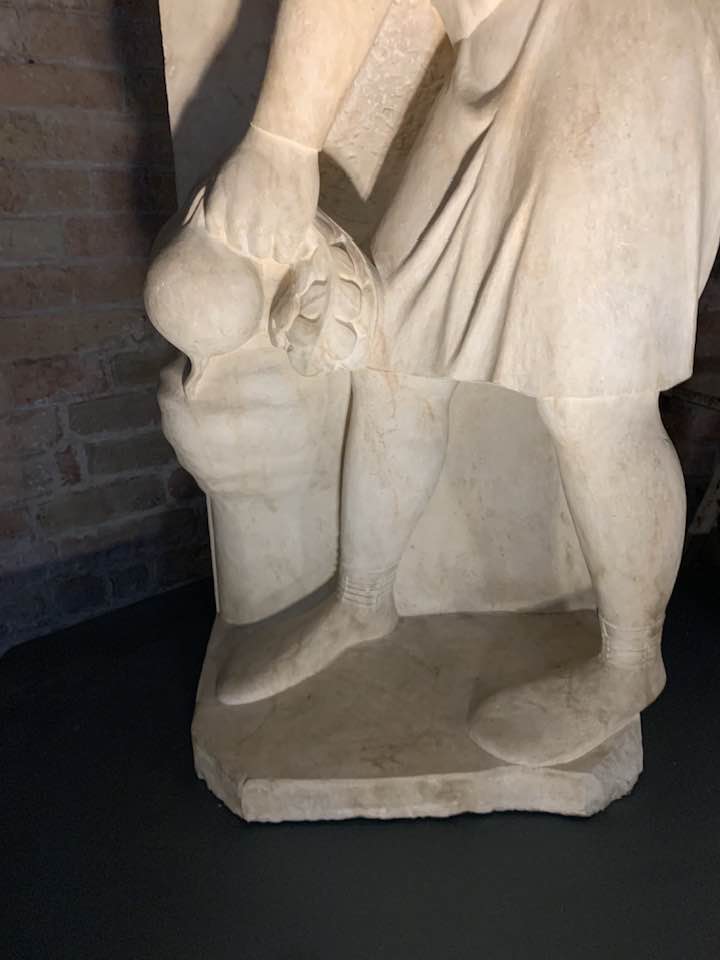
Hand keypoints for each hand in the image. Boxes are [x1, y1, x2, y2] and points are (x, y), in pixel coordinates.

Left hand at [204, 124, 319, 263]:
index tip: (247, 221)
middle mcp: (238, 221)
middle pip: (243, 247)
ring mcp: (264, 227)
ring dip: (271, 244)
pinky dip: (288, 247)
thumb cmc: (253, 154)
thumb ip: (218, 203)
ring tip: (280, 226)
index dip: (236, 231)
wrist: (283, 140)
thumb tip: (220, 228)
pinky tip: (291, 232)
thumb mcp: (221, 175)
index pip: (222, 236)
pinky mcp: (290, 229)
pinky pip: (284, 254)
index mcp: (218, 208)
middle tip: (267, 222)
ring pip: (263, 253)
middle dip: (253, 237)